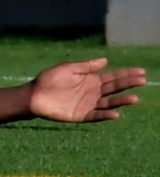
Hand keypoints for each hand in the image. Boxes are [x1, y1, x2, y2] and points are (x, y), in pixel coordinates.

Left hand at [29, 58, 144, 122]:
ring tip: (134, 98)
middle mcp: (93, 92)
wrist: (34, 94)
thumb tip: (106, 61)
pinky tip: (116, 113)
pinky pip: (97, 115)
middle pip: (115, 88)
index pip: (113, 77)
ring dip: (122, 101)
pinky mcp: (82, 115)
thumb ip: (86, 66)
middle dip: (129, 84)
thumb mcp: (68, 68)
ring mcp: (89, 104)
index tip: (141, 71)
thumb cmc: (49, 79)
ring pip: (109, 103)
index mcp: (91, 80)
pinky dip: (106, 115)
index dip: (126, 74)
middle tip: (143, 80)